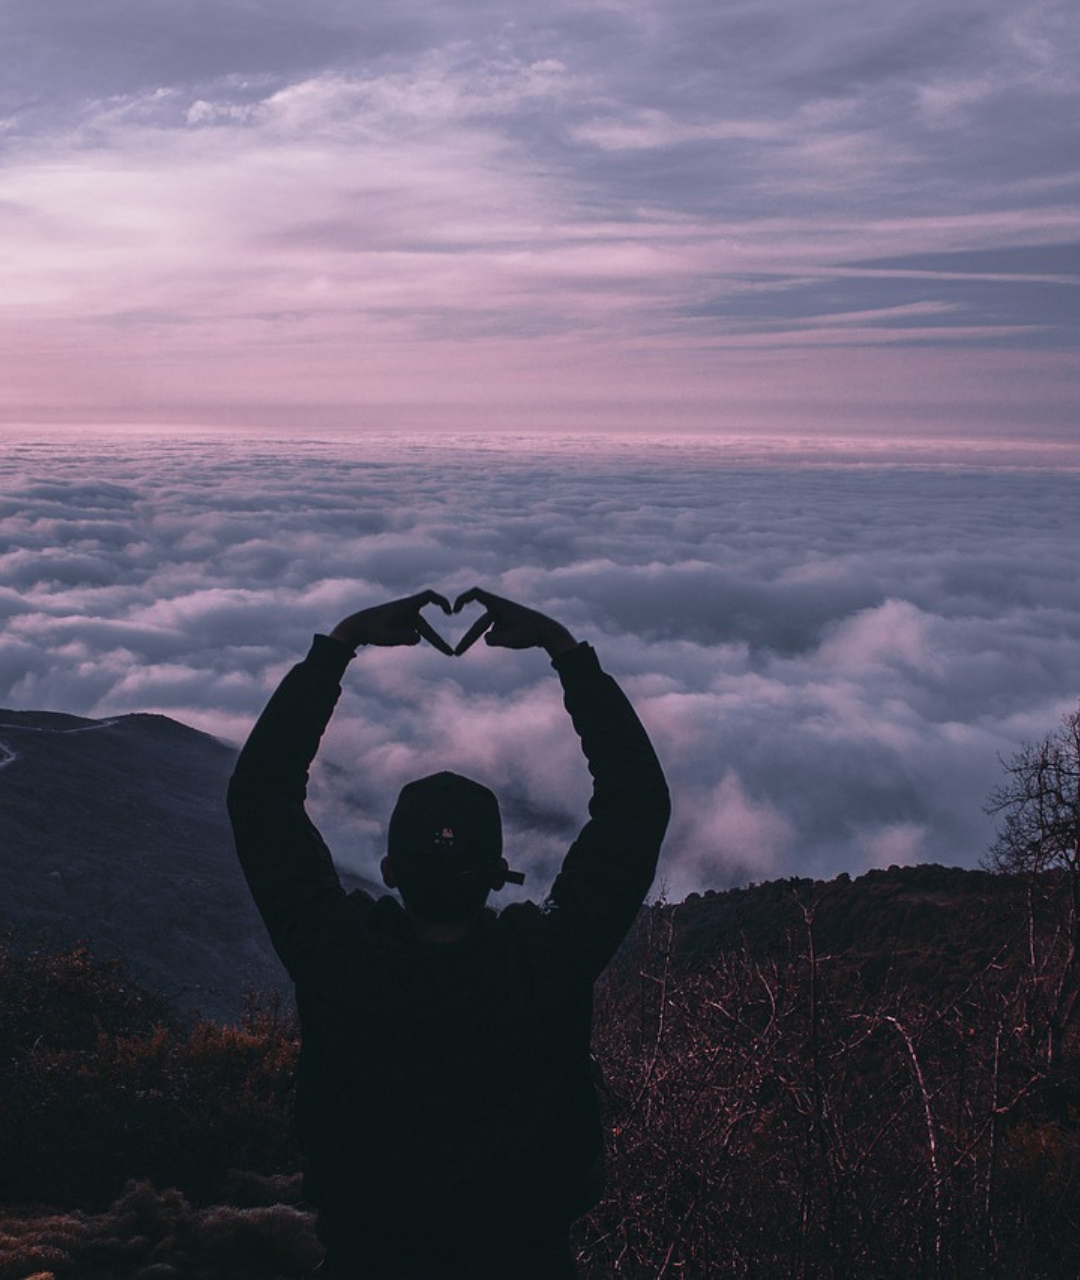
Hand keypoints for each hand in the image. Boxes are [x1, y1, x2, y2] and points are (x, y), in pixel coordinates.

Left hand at [330, 591, 452, 653]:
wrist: (354, 628)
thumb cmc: (370, 630)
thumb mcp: (388, 637)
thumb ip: (405, 638)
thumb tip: (418, 639)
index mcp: (405, 606)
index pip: (429, 597)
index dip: (442, 601)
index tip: (451, 612)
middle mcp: (407, 610)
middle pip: (425, 627)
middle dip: (437, 641)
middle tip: (450, 654)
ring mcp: (404, 618)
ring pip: (415, 633)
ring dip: (408, 640)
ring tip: (389, 636)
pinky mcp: (400, 625)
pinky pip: (409, 635)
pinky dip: (403, 640)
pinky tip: (387, 637)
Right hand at [452, 587, 576, 657]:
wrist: (550, 633)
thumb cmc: (532, 634)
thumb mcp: (510, 640)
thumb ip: (493, 640)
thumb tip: (486, 639)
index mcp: (500, 605)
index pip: (476, 594)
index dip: (462, 599)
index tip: (454, 611)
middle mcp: (500, 609)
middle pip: (480, 624)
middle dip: (468, 639)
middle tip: (457, 653)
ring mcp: (504, 617)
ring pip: (489, 631)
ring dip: (494, 642)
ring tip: (508, 643)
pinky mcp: (508, 624)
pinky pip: (497, 633)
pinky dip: (500, 640)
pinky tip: (515, 640)